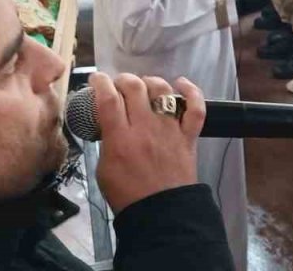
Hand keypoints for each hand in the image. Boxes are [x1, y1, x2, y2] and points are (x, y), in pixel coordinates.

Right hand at [90, 72, 205, 212]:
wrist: (162, 213)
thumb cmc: (128, 195)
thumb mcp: (104, 169)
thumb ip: (107, 143)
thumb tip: (109, 126)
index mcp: (121, 139)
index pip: (108, 98)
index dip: (100, 82)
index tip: (96, 78)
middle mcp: (146, 128)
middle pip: (135, 87)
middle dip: (123, 79)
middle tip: (119, 85)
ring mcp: (170, 129)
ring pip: (162, 91)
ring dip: (150, 81)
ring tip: (144, 85)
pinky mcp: (188, 136)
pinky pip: (196, 108)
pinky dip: (192, 91)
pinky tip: (181, 84)